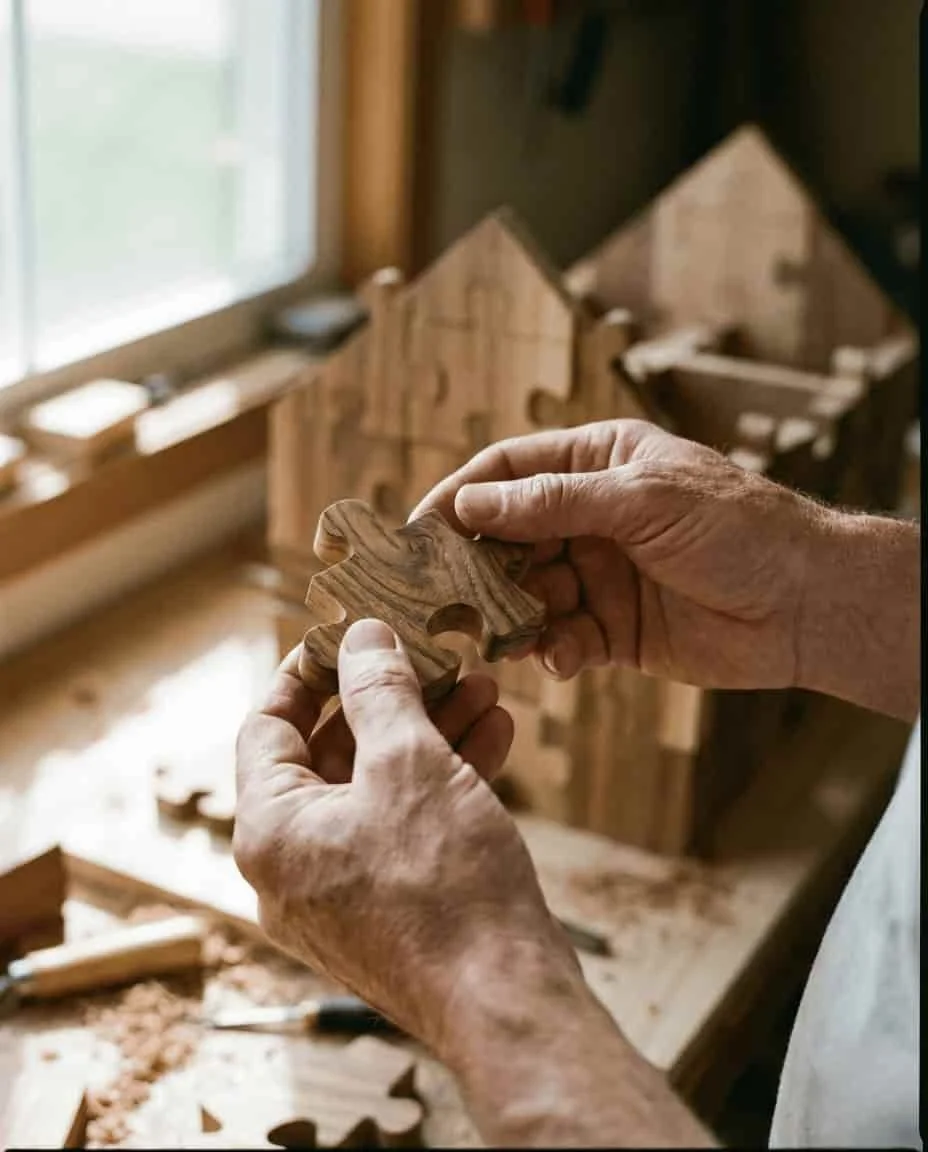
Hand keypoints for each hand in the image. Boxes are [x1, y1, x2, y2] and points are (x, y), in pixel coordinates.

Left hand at [233, 619, 578, 1050]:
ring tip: (481, 687)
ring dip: (429, 733)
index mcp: (271, 829)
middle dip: (389, 699)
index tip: (347, 634)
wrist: (507, 1002)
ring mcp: (343, 892)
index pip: (268, 727)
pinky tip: (495, 737)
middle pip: (331, 754)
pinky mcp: (392, 909)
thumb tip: (362, 637)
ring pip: (378, 789)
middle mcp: (294, 865)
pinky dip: (443, 781)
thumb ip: (380, 690)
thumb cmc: (446, 885)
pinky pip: (405, 827)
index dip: (308, 671)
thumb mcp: (410, 763)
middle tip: (431, 656)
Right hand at [412, 419, 824, 691]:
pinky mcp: (615, 630)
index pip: (509, 470)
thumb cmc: (737, 528)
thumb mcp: (642, 499)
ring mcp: (601, 575)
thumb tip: (470, 502)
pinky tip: (558, 659)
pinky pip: (563, 639)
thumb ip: (555, 502)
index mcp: (599, 463)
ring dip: (511, 615)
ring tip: (499, 636)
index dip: (461, 495)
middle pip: (509, 536)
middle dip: (477, 566)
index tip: (419, 530)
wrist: (806, 603)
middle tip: (442, 597)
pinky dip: (553, 650)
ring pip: (529, 594)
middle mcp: (593, 516)